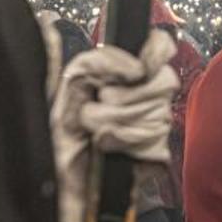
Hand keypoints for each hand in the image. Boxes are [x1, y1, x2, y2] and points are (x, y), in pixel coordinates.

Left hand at [51, 30, 179, 221]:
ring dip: (116, 124)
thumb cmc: (63, 132)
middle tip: (98, 105)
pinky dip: (124, 146)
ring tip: (94, 133)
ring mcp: (157, 125)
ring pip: (157, 114)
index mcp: (129, 72)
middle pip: (163, 82)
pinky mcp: (158, 154)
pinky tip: (108, 149)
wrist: (58, 176)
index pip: (162, 46)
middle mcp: (148, 95)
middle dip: (123, 98)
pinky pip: (156, 143)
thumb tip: (134, 66)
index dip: (154, 55)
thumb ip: (96, 62)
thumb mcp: (70, 85)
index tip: (135, 71)